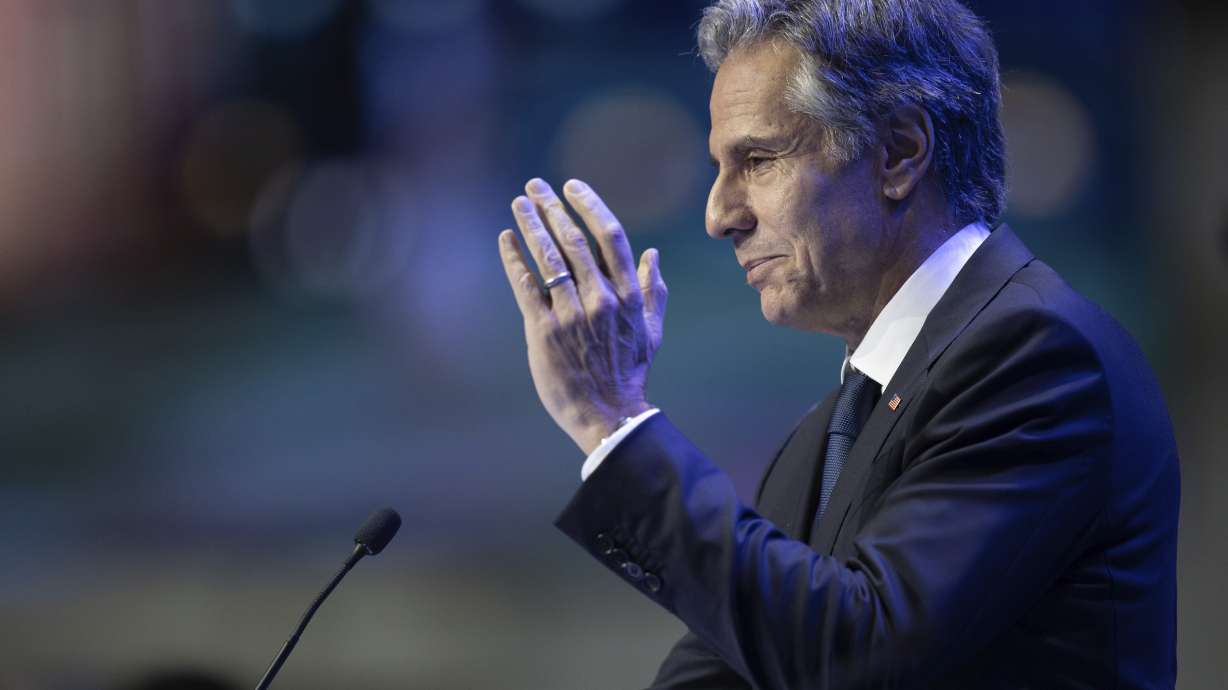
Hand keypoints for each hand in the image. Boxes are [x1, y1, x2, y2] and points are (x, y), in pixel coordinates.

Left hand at [498, 178, 667, 454]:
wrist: (607, 415)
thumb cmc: (629, 372)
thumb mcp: (651, 331)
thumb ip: (652, 290)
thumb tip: (652, 253)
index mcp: (628, 295)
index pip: (609, 236)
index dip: (589, 205)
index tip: (572, 186)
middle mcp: (600, 299)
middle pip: (572, 239)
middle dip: (551, 207)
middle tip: (534, 186)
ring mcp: (570, 314)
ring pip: (548, 257)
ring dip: (530, 224)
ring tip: (518, 202)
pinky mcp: (544, 331)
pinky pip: (526, 286)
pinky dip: (514, 259)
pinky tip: (505, 239)